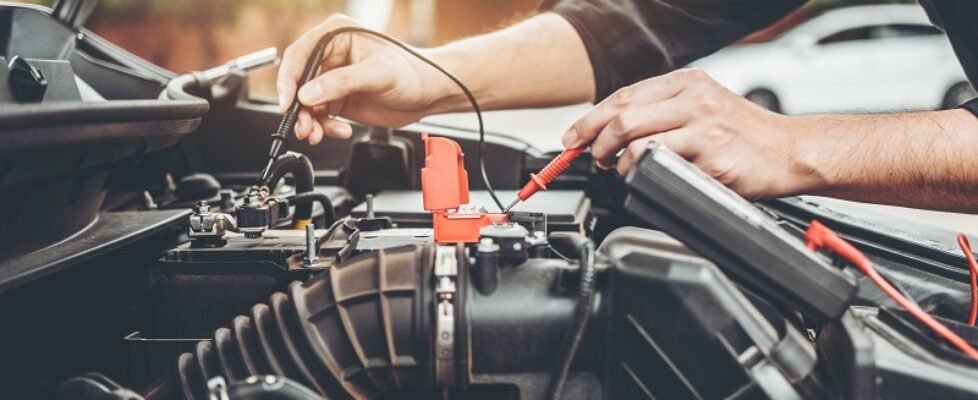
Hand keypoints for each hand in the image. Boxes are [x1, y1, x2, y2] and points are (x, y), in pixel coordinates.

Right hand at [277, 14, 452, 143]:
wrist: (430, 93)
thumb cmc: (412, 71)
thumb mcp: (377, 74)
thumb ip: (341, 83)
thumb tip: (308, 93)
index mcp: (336, 36)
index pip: (300, 55)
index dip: (289, 79)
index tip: (289, 102)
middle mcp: (331, 56)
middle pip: (299, 83)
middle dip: (300, 108)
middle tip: (305, 127)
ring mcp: (333, 79)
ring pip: (307, 103)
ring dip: (310, 122)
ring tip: (318, 134)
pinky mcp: (339, 99)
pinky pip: (320, 116)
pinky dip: (325, 127)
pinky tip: (340, 130)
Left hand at [561, 68, 820, 199]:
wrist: (791, 151)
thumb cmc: (745, 135)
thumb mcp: (704, 107)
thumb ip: (663, 112)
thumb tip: (612, 129)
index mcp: (688, 83)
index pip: (624, 96)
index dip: (591, 119)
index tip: (573, 137)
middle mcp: (694, 99)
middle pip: (622, 117)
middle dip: (595, 141)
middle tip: (593, 158)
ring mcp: (704, 127)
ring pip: (636, 141)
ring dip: (617, 161)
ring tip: (620, 169)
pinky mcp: (712, 157)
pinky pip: (661, 165)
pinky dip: (643, 174)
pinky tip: (646, 177)